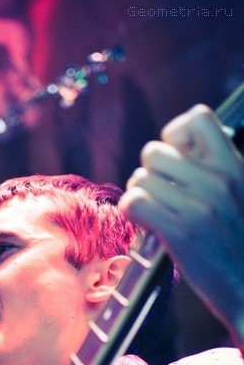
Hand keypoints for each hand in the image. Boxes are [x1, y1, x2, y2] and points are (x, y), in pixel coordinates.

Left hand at [120, 104, 243, 345]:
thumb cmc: (240, 247)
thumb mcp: (240, 197)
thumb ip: (215, 174)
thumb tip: (178, 155)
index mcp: (235, 167)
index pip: (197, 118)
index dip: (175, 135)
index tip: (176, 160)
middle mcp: (218, 180)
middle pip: (154, 151)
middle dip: (150, 174)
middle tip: (159, 196)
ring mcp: (199, 206)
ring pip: (139, 178)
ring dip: (139, 195)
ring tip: (154, 213)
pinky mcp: (180, 232)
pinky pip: (134, 202)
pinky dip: (132, 213)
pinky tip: (146, 225)